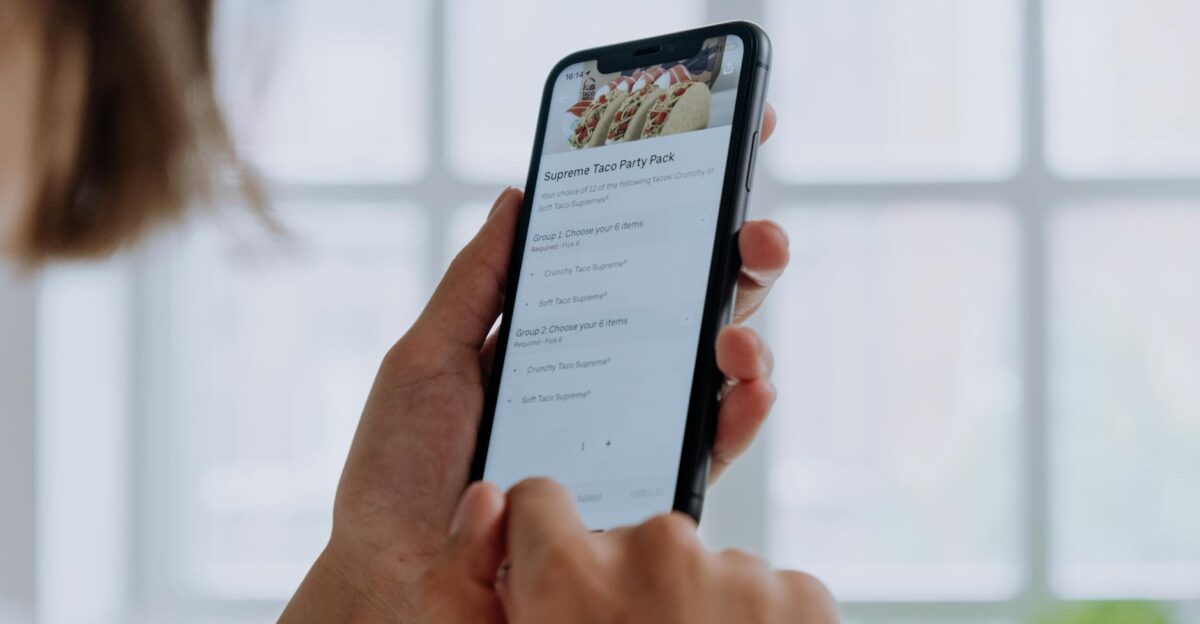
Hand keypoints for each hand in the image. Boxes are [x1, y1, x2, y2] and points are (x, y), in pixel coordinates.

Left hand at [281, 106, 785, 621]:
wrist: (395, 574)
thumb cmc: (397, 471)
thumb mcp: (428, 357)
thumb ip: (478, 283)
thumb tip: (518, 197)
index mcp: (557, 338)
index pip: (629, 266)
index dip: (675, 215)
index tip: (713, 156)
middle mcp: (605, 379)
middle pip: (687, 308)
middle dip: (734, 260)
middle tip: (752, 231)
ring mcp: (629, 433)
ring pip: (713, 371)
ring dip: (746, 331)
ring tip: (737, 325)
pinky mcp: (642, 491)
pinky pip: (708, 448)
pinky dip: (740, 413)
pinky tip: (746, 385)